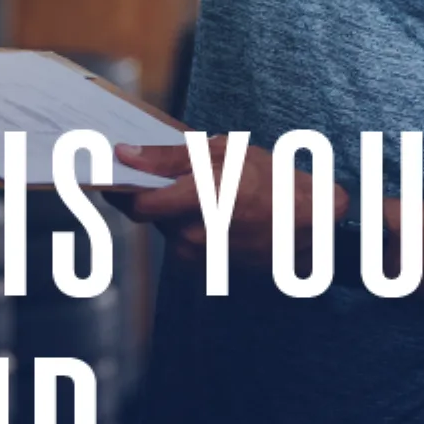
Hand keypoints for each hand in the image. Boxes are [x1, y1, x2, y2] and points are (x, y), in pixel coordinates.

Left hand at [114, 137, 352, 267]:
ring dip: (173, 211)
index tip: (112, 172)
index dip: (120, 187)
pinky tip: (214, 214)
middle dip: (153, 194)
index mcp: (198, 200)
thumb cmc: (273, 181)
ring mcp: (201, 258)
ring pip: (165, 229)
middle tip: (171, 174)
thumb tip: (125, 154)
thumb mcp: (223, 152)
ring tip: (205, 193)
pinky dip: (190, 227)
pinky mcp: (208, 270)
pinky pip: (183, 244)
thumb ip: (168, 156)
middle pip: (148, 215)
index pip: (135, 203)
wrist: (311, 224)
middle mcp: (194, 235)